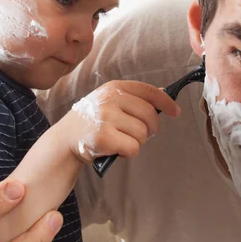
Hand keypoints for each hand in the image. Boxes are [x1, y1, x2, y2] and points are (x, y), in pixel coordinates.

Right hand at [62, 80, 181, 161]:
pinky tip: (117, 150)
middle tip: (143, 135)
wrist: (65, 140)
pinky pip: (133, 147)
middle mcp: (110, 99)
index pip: (149, 91)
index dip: (166, 102)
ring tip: (122, 141)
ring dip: (138, 142)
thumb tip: (162, 92)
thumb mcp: (108, 101)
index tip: (175, 112)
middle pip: (150, 115)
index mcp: (114, 88)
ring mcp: (106, 118)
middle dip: (151, 129)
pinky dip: (129, 153)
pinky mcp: (104, 137)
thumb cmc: (92, 121)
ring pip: (143, 133)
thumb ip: (132, 97)